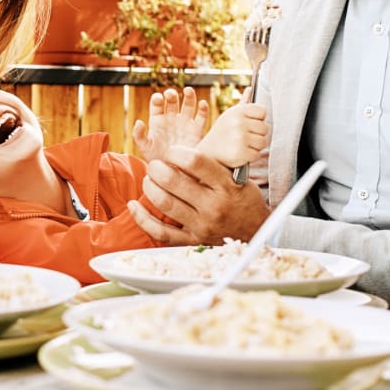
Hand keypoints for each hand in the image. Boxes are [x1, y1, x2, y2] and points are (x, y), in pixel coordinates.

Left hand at [127, 145, 270, 244]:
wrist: (255, 231)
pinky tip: (134, 205)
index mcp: (225, 186)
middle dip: (157, 168)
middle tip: (155, 165)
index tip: (171, 151)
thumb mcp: (236, 177)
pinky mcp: (192, 240)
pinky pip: (161, 232)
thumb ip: (213, 164)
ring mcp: (202, 225)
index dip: (176, 152)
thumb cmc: (242, 198)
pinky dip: (143, 218)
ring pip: (165, 203)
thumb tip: (183, 150)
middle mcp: (213, 206)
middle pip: (174, 181)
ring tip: (149, 179)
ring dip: (150, 187)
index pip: (195, 162)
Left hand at [131, 87, 208, 162]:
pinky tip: (202, 104)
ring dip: (189, 96)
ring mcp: (185, 123)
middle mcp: (172, 118)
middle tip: (171, 94)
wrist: (174, 172)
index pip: (157, 104)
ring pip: (188, 105)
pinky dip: (203, 109)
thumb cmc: (157, 160)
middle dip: (172, 95)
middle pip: (173, 101)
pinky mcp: (197, 130)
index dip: (158, 99)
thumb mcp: (144, 148)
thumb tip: (138, 122)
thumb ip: (139, 135)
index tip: (158, 98)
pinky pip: (202, 117)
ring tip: (188, 91)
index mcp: (158, 120)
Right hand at [196, 100, 268, 167]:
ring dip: (255, 147)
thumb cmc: (222, 133)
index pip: (262, 112)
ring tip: (242, 145)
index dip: (257, 120)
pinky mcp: (241, 153)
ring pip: (263, 142)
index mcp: (237, 112)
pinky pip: (257, 155)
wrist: (208, 152)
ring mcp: (240, 138)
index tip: (248, 124)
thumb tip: (251, 89)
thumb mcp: (230, 115)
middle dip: (257, 135)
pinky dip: (251, 157)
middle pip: (265, 128)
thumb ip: (243, 103)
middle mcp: (238, 123)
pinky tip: (241, 154)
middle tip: (244, 137)